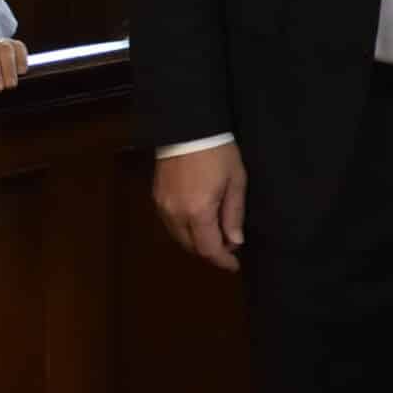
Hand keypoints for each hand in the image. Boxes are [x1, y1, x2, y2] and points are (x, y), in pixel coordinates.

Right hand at [154, 143, 247, 271]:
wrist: (188, 127)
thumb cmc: (218, 152)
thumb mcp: (236, 181)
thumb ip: (234, 214)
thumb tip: (235, 242)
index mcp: (198, 212)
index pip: (208, 249)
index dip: (223, 260)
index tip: (235, 265)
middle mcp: (175, 214)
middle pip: (192, 247)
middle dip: (210, 251)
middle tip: (229, 246)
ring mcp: (162, 206)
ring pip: (179, 237)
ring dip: (196, 241)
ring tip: (215, 234)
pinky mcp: (156, 197)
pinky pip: (170, 224)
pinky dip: (185, 229)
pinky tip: (197, 221)